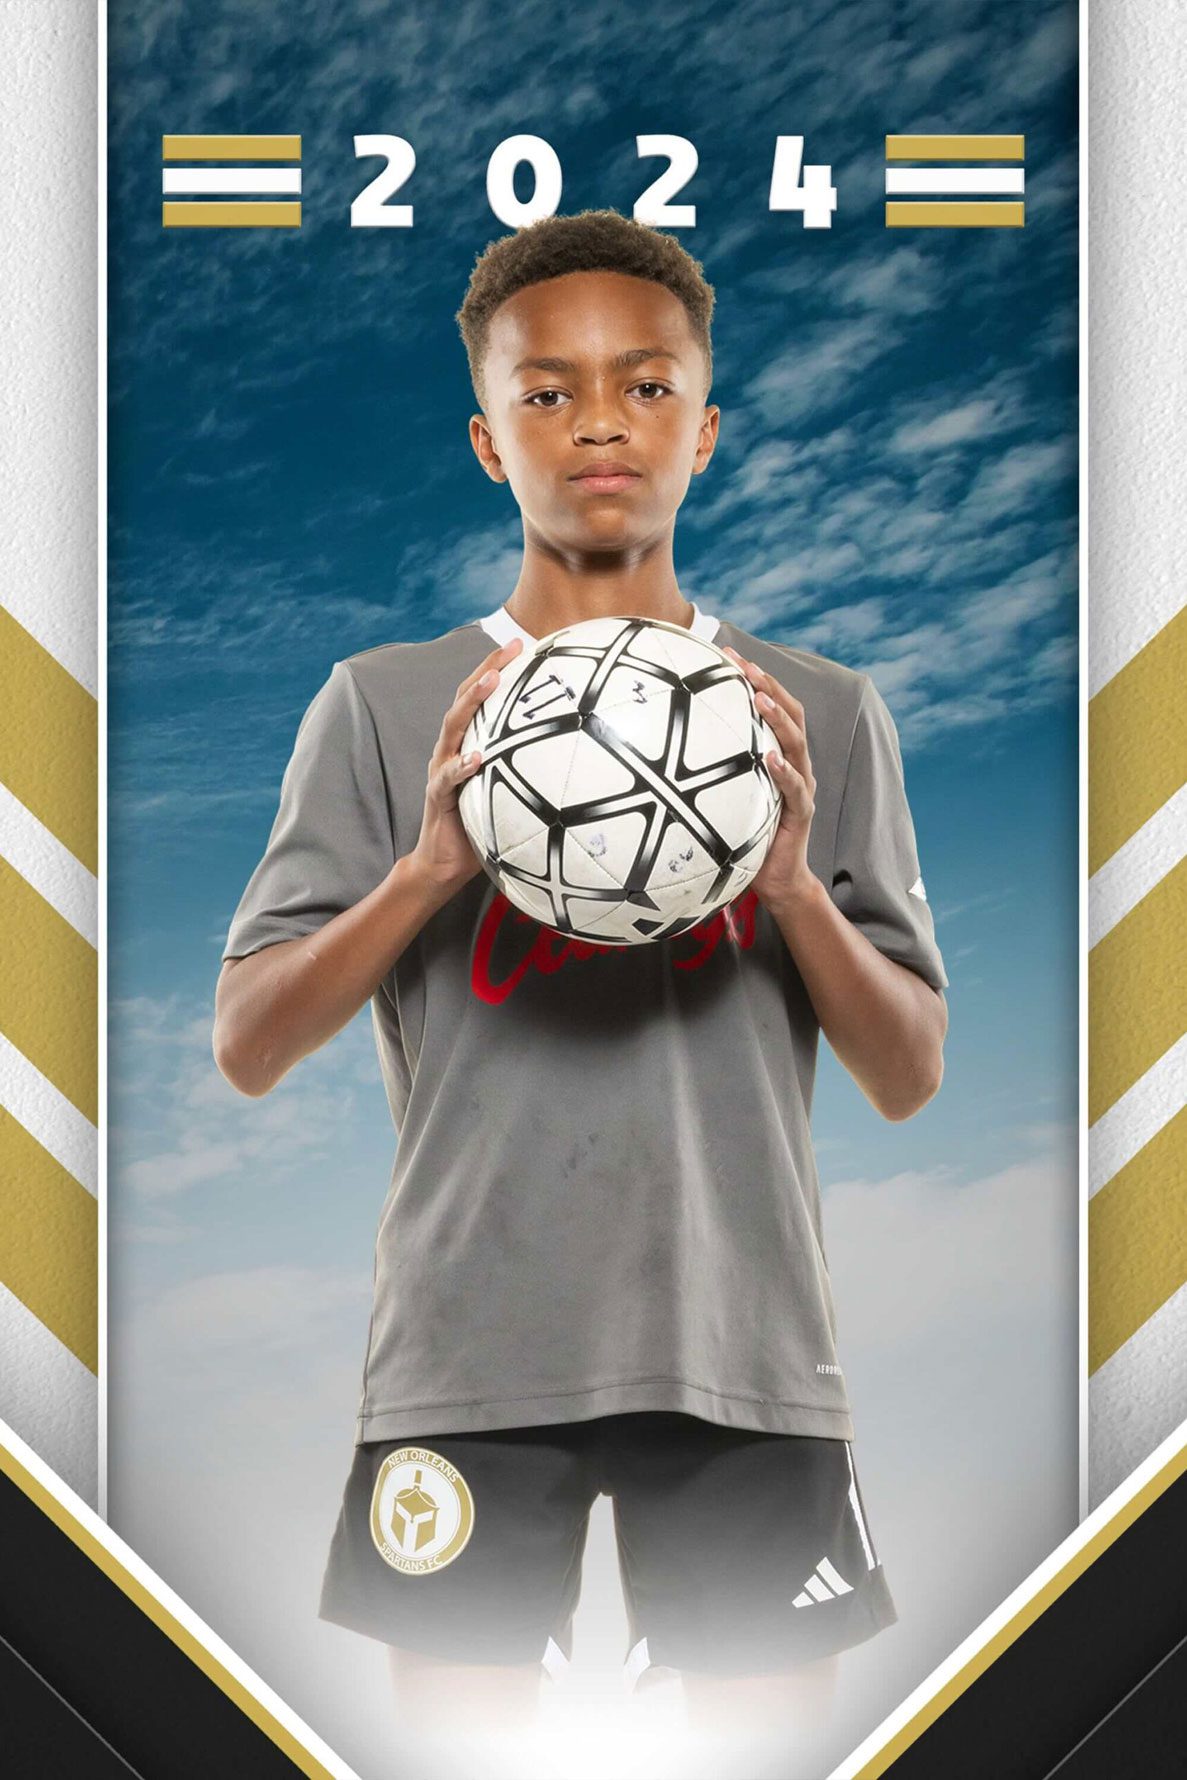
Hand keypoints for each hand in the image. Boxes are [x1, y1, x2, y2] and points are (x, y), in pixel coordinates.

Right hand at [408, 636, 523, 897]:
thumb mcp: (511, 792)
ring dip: (472, 702)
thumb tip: (582, 761)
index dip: (498, 667)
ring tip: (491, 682)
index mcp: (469, 743)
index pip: (481, 697)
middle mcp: (452, 749)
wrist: (444, 864)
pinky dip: (461, 766)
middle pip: (465, 699)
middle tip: (510, 647)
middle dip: (487, 668)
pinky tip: (476, 758)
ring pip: (453, 728)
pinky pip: (447, 779)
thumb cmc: (484, 826)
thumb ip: (531, 771)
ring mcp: (442, 770)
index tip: (524, 643)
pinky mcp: (438, 796)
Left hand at [721, 645, 816, 911]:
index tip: (726, 652)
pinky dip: (784, 772)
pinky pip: (796, 789)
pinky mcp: (802, 813)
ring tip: (760, 698)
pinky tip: (770, 758)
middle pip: (791, 714)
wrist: (776, 880)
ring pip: (797, 744)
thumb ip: (706, 772)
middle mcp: (795, 765)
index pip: (771, 707)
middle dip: (769, 685)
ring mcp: (802, 787)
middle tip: (745, 665)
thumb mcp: (722, 797)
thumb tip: (654, 752)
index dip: (754, 678)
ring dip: (779, 718)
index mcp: (777, 755)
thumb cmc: (744, 836)